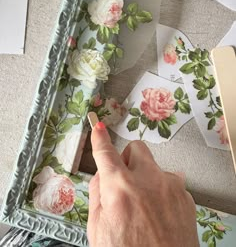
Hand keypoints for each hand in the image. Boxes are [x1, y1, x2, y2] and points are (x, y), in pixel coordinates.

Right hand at [87, 122, 198, 246]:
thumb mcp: (98, 230)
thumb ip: (97, 195)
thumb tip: (102, 174)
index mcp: (120, 188)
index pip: (105, 153)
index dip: (99, 139)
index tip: (98, 127)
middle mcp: (148, 180)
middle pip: (136, 148)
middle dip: (128, 158)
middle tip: (125, 177)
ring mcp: (170, 186)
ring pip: (154, 167)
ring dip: (146, 178)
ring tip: (144, 206)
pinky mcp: (185, 196)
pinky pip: (169, 183)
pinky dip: (161, 191)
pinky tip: (159, 214)